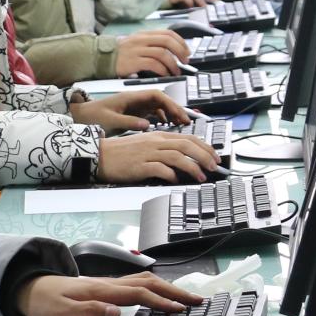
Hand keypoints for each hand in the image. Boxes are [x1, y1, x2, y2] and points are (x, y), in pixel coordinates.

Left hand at [17, 272, 202, 315]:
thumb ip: (89, 311)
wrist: (28, 291)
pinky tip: (161, 296)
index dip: (160, 302)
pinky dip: (155, 289)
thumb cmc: (44, 304)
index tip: (179, 310)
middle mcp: (107, 284)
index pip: (138, 293)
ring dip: (168, 289)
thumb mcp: (61, 313)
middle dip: (175, 291)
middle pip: (149, 283)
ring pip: (145, 281)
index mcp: (100, 290)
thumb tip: (115, 311)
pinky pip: (137, 285)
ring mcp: (108, 285)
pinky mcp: (106, 289)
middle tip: (197, 301)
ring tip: (187, 298)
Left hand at [68, 89, 191, 131]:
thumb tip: (147, 125)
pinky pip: (152, 113)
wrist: (79, 116)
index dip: (170, 104)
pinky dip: (161, 119)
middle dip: (175, 109)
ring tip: (179, 125)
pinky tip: (165, 126)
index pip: (156, 95)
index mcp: (130, 97)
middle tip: (186, 121)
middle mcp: (135, 99)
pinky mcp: (133, 113)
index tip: (179, 115)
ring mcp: (135, 105)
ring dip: (170, 114)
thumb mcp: (110, 120)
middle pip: (161, 100)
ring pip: (158, 107)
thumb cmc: (91, 116)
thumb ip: (129, 122)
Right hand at [97, 131, 218, 183]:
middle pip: (186, 145)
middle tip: (214, 166)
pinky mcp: (140, 166)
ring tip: (201, 176)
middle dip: (204, 156)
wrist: (100, 155)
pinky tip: (176, 180)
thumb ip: (164, 149)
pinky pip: (160, 169)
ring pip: (177, 156)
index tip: (214, 156)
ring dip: (192, 167)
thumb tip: (183, 158)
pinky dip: (171, 175)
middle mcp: (155, 142)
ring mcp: (148, 154)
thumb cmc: (122, 152)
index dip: (205, 147)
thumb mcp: (146, 144)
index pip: (188, 138)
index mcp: (158, 135)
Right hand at [112, 28, 189, 76]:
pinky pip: (153, 64)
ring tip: (176, 72)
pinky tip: (165, 74)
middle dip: (180, 51)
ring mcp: (137, 50)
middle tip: (185, 61)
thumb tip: (170, 51)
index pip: (167, 33)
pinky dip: (163, 70)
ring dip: (173, 64)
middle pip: (167, 41)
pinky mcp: (133, 62)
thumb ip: (150, 44)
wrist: (100, 58)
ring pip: (162, 53)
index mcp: (144, 34)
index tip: (186, 51)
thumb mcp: (135, 43)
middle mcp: (141, 40)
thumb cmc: (119, 54)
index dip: (181, 42)